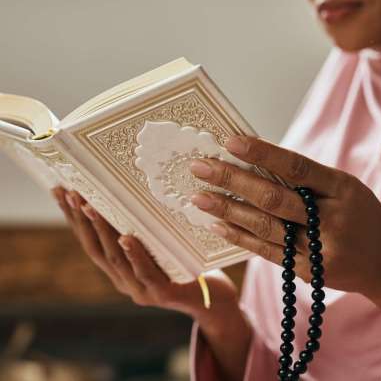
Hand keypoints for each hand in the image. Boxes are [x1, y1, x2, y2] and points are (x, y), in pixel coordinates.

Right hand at [51, 186, 240, 329]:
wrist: (213, 299)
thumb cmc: (183, 263)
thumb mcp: (157, 242)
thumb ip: (141, 226)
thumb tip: (128, 188)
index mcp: (118, 268)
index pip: (89, 240)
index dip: (72, 217)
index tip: (61, 190)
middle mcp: (123, 280)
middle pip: (94, 249)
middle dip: (79, 220)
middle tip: (70, 192)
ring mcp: (141, 290)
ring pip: (115, 259)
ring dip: (101, 231)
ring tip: (90, 206)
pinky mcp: (164, 294)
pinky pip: (146, 273)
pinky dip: (135, 255)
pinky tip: (126, 237)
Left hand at [189, 135, 380, 306]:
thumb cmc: (361, 217)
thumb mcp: (344, 188)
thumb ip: (306, 178)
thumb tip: (255, 160)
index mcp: (342, 190)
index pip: (296, 167)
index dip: (262, 153)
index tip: (230, 141)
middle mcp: (330, 220)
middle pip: (273, 198)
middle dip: (232, 180)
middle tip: (200, 167)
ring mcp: (318, 250)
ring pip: (265, 226)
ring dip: (228, 210)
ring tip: (199, 197)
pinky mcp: (306, 272)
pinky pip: (266, 252)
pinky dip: (240, 237)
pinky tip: (217, 224)